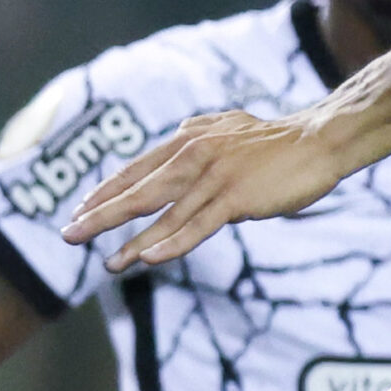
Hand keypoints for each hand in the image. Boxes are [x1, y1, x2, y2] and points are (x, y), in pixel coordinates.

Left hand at [61, 110, 348, 270]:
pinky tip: (149, 259)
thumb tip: (179, 129)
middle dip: (102, 215)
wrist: (320, 139)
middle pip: (139, 190)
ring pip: (163, 214)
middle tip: (70, 234)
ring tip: (108, 264)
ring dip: (132, 242)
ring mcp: (214, 175)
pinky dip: (171, 244)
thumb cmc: (278, 139)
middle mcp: (195, 153)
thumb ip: (202, 130)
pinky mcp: (235, 196)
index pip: (138, 168)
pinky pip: (197, 226)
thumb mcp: (231, 126)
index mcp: (191, 138)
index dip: (108, 190)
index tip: (81, 209)